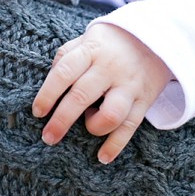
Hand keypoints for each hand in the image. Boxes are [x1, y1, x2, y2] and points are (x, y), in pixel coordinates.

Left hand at [31, 23, 172, 162]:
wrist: (156, 37)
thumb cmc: (110, 43)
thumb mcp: (87, 38)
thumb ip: (66, 56)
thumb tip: (48, 83)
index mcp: (91, 51)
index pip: (64, 72)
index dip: (48, 93)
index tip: (38, 112)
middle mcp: (110, 68)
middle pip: (82, 96)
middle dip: (61, 120)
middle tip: (48, 137)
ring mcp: (129, 85)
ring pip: (111, 114)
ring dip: (94, 127)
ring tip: (89, 125)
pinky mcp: (144, 100)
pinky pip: (131, 126)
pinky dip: (116, 145)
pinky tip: (102, 157)